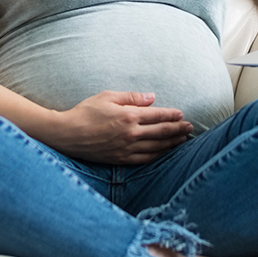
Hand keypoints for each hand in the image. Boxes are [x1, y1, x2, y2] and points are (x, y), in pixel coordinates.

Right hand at [37, 91, 192, 164]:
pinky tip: (164, 153)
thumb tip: (151, 98)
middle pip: (161, 132)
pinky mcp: (121, 159)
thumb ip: (132, 97)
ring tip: (183, 140)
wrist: (67, 134)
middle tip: (190, 128)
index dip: (172, 115)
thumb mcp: (108, 97)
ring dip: (172, 144)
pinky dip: (158, 156)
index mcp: (129, 116)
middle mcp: (131, 134)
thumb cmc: (85, 112)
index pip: (158, 115)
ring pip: (156, 147)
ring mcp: (126, 148)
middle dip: (178, 130)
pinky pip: (145, 159)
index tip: (182, 114)